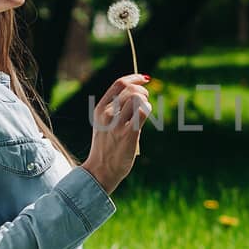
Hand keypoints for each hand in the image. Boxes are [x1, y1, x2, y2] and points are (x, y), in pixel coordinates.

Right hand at [83, 74, 150, 193]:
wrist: (101, 170)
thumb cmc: (106, 147)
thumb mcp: (104, 124)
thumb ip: (116, 109)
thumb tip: (138, 93)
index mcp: (100, 109)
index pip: (119, 84)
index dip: (134, 78)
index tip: (145, 79)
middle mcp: (107, 114)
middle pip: (131, 89)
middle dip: (143, 91)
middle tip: (146, 100)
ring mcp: (117, 124)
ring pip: (138, 98)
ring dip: (146, 102)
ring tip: (144, 112)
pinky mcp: (128, 134)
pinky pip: (143, 112)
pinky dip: (148, 111)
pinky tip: (146, 118)